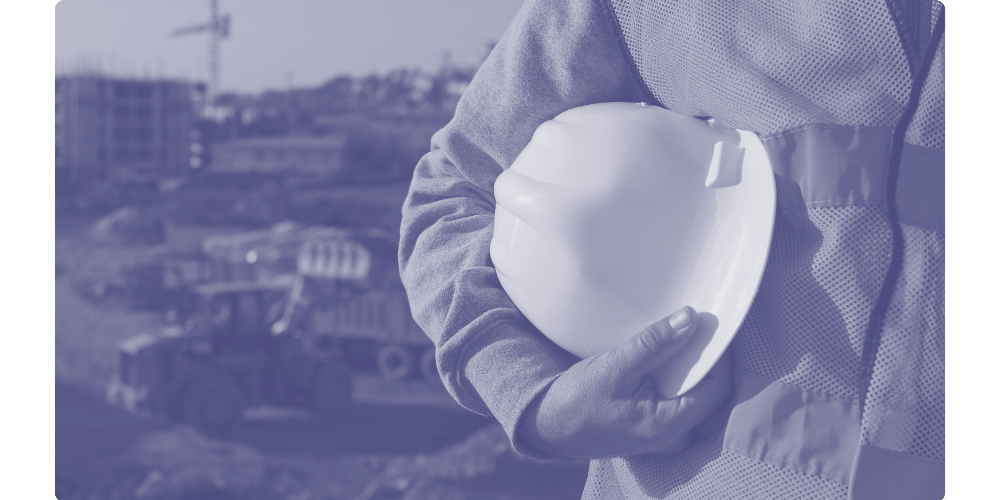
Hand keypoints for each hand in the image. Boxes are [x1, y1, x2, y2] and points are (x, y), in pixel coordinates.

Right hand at [518, 306, 732, 458]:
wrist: (549, 425)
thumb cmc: (578, 400)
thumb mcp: (616, 366)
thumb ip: (655, 343)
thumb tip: (689, 319)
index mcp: (666, 426)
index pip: (716, 389)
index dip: (721, 356)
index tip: (714, 328)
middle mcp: (672, 436)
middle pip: (710, 394)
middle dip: (708, 361)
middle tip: (700, 329)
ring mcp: (663, 435)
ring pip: (695, 397)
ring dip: (692, 368)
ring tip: (683, 339)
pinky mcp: (653, 427)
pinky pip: (680, 400)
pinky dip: (678, 378)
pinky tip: (666, 359)